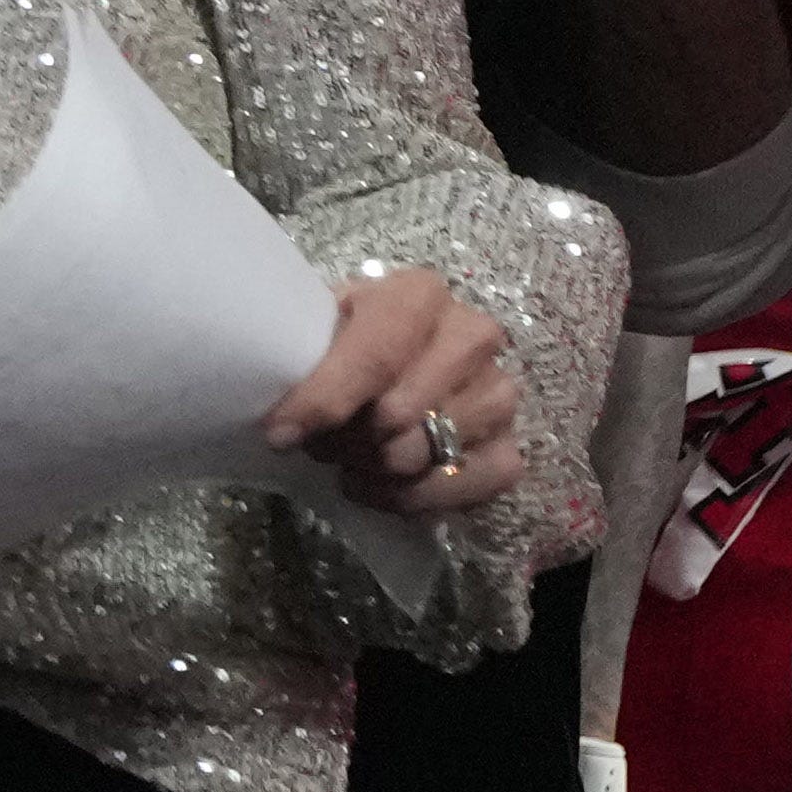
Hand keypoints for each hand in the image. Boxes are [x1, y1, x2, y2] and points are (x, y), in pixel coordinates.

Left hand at [266, 261, 524, 520]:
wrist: (391, 366)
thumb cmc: (344, 341)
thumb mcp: (318, 328)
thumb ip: (303, 357)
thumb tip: (284, 424)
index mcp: (420, 294)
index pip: (376, 354)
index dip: (325, 399)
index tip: (280, 433)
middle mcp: (473, 335)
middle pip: (399, 412)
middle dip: (344, 438)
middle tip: (318, 444)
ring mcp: (500, 393)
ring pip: (425, 451)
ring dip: (372, 467)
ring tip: (347, 459)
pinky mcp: (511, 448)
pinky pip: (459, 487)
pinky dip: (410, 497)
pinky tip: (378, 487)